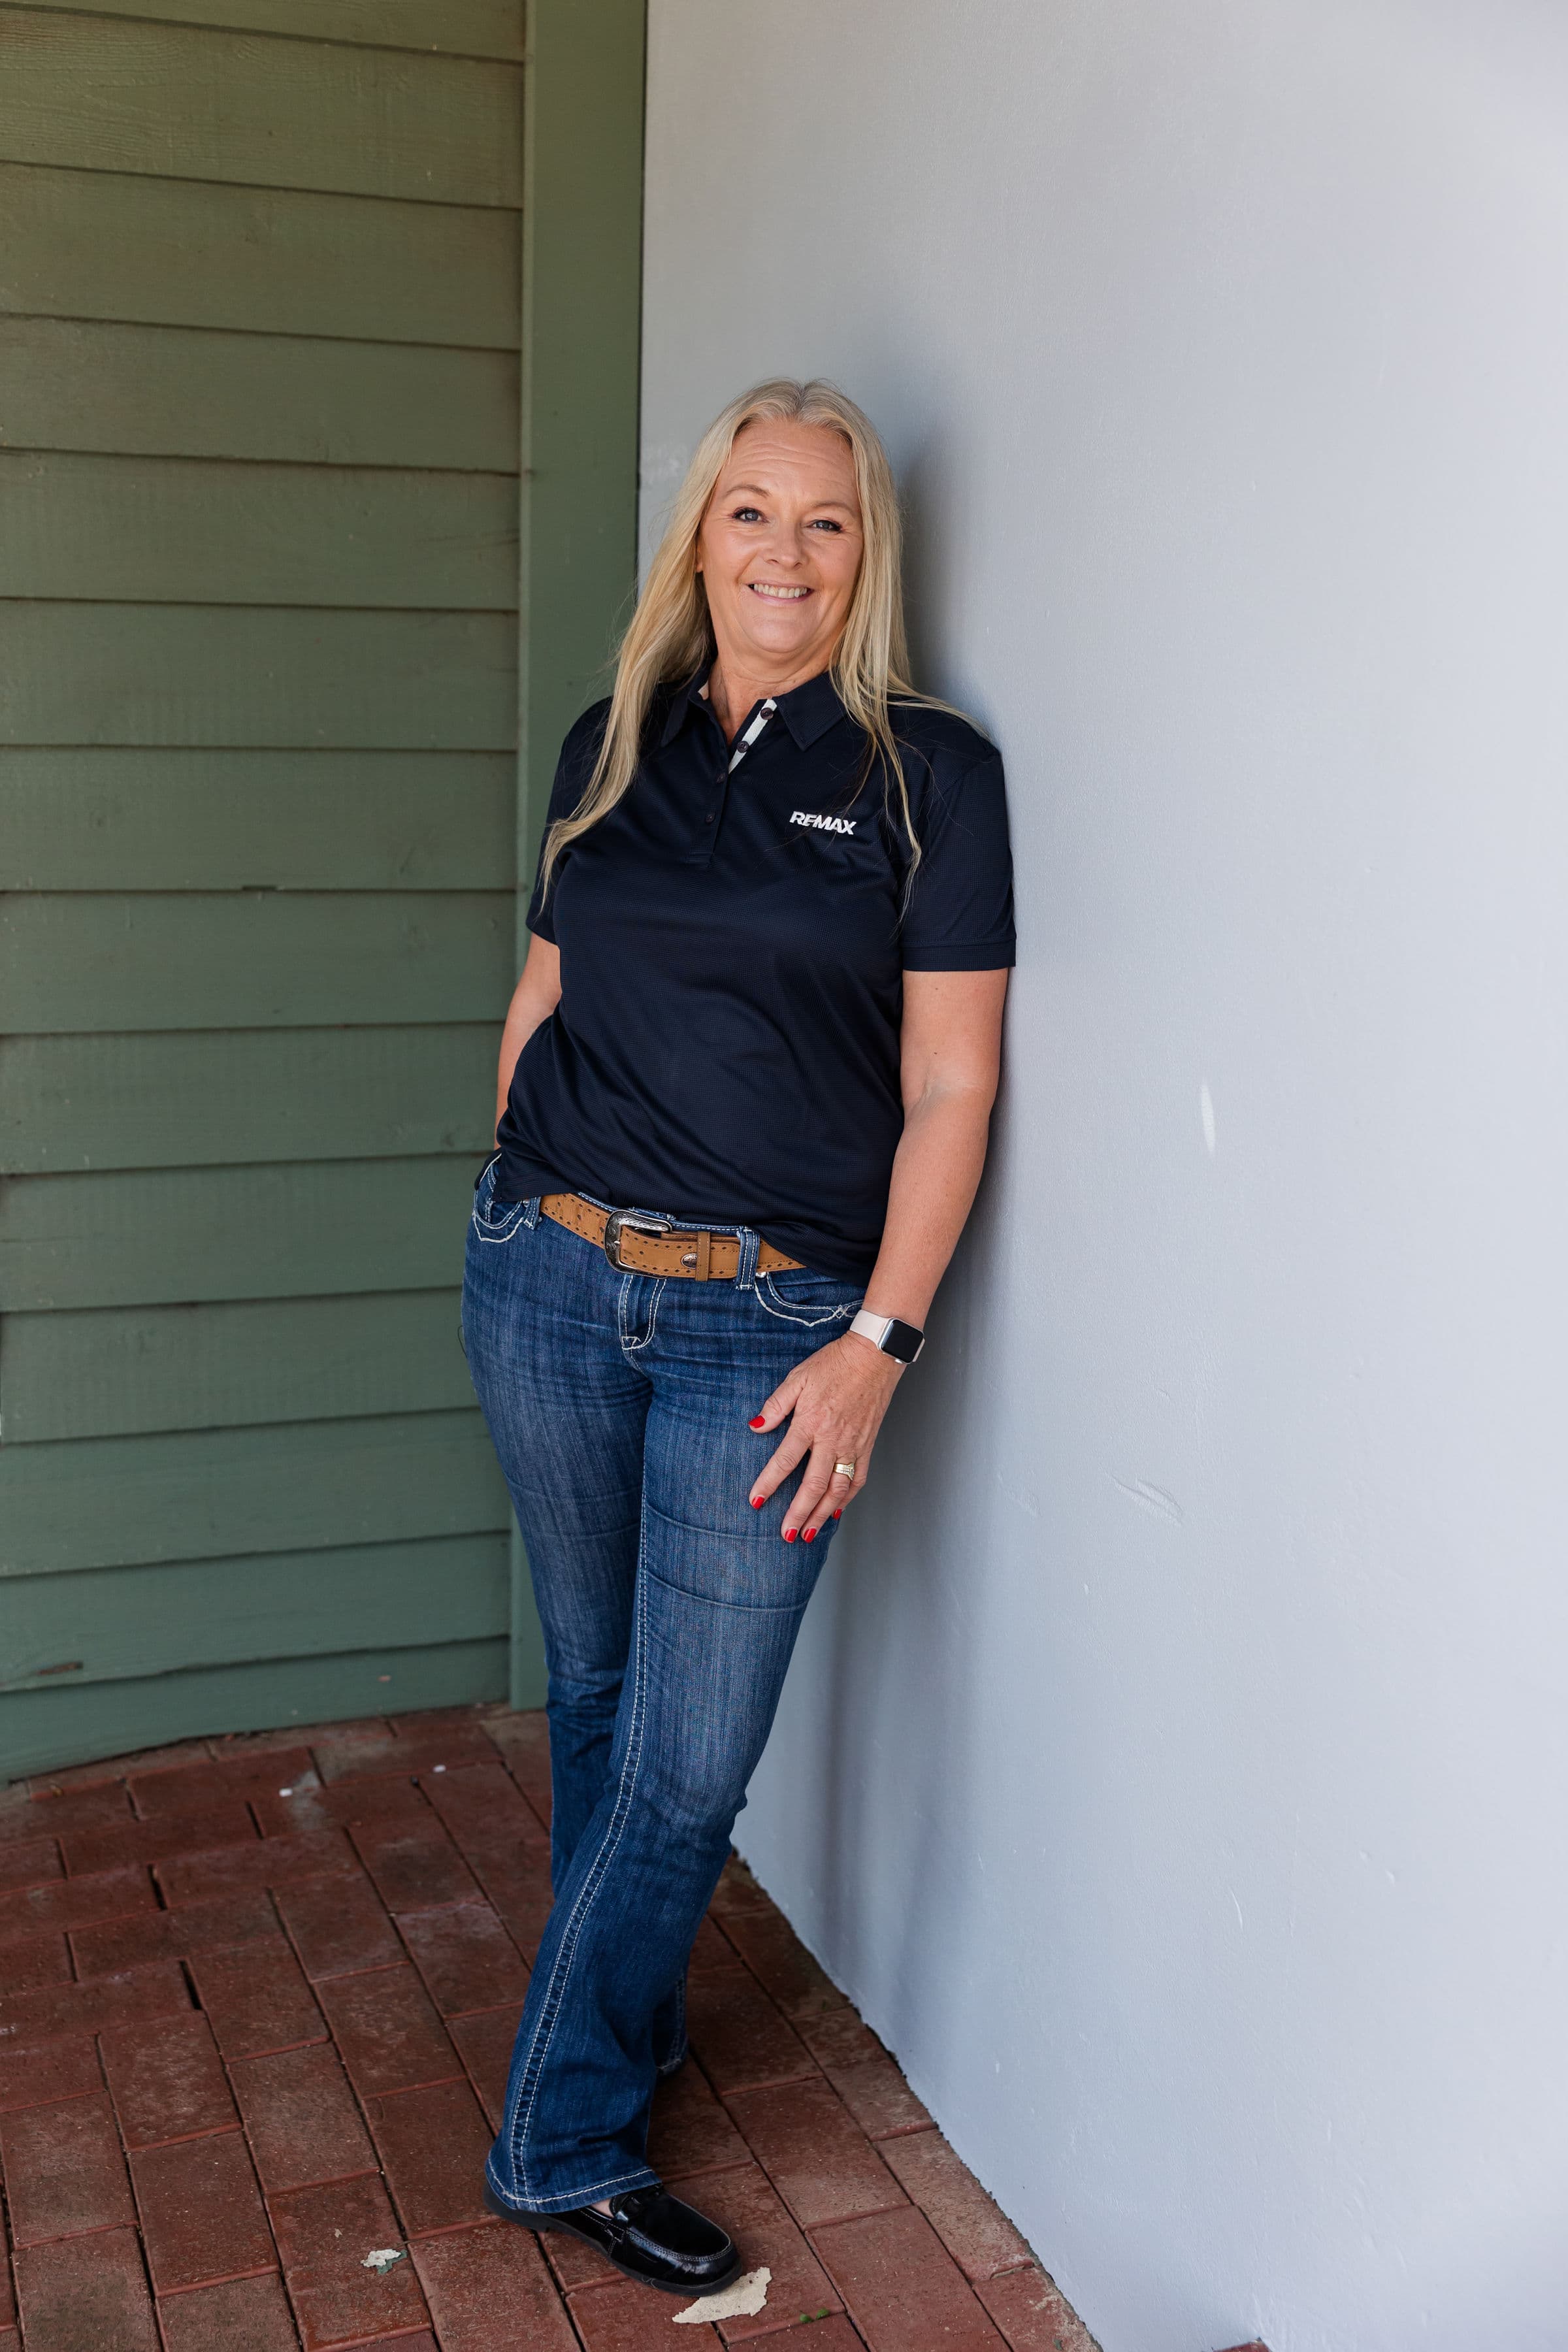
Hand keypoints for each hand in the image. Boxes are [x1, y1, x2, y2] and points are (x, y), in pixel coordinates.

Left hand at [747, 1332, 901, 1541]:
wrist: (874, 1356)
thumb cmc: (834, 1364)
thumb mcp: (798, 1378)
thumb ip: (776, 1405)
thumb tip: (755, 1426)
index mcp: (811, 1423)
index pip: (785, 1460)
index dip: (769, 1483)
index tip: (756, 1502)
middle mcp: (832, 1440)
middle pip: (813, 1486)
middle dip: (798, 1514)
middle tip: (786, 1535)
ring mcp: (852, 1446)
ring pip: (837, 1490)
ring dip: (822, 1515)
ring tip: (809, 1534)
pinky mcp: (867, 1446)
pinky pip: (858, 1479)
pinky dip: (847, 1499)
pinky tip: (837, 1511)